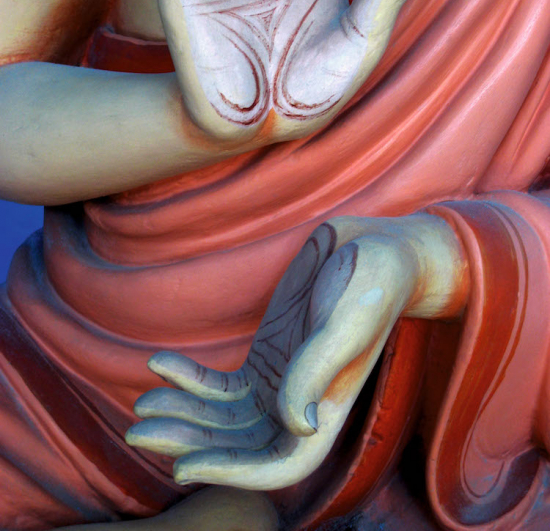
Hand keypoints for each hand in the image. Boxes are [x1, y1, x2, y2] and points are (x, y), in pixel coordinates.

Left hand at [126, 214, 463, 489]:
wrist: (374, 249)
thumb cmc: (370, 285)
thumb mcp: (343, 324)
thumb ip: (316, 371)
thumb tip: (298, 425)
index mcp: (327, 410)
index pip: (277, 465)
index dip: (230, 473)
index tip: (182, 467)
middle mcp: (300, 404)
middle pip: (238, 444)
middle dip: (190, 442)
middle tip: (139, 432)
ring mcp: (280, 380)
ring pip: (224, 417)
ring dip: (184, 413)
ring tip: (143, 404)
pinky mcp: (266, 356)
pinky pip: (221, 382)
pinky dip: (191, 378)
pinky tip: (162, 363)